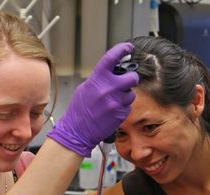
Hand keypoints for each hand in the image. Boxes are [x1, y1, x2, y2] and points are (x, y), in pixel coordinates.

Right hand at [47, 42, 138, 156]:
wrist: (77, 131)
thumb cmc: (79, 110)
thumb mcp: (85, 88)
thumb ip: (99, 79)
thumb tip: (112, 72)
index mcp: (97, 79)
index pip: (112, 57)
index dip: (123, 49)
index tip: (128, 48)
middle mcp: (108, 88)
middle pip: (132, 77)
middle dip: (130, 80)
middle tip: (124, 83)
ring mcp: (115, 102)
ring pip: (131, 94)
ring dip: (125, 96)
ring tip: (112, 102)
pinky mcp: (120, 114)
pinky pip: (127, 107)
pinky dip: (122, 108)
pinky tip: (111, 112)